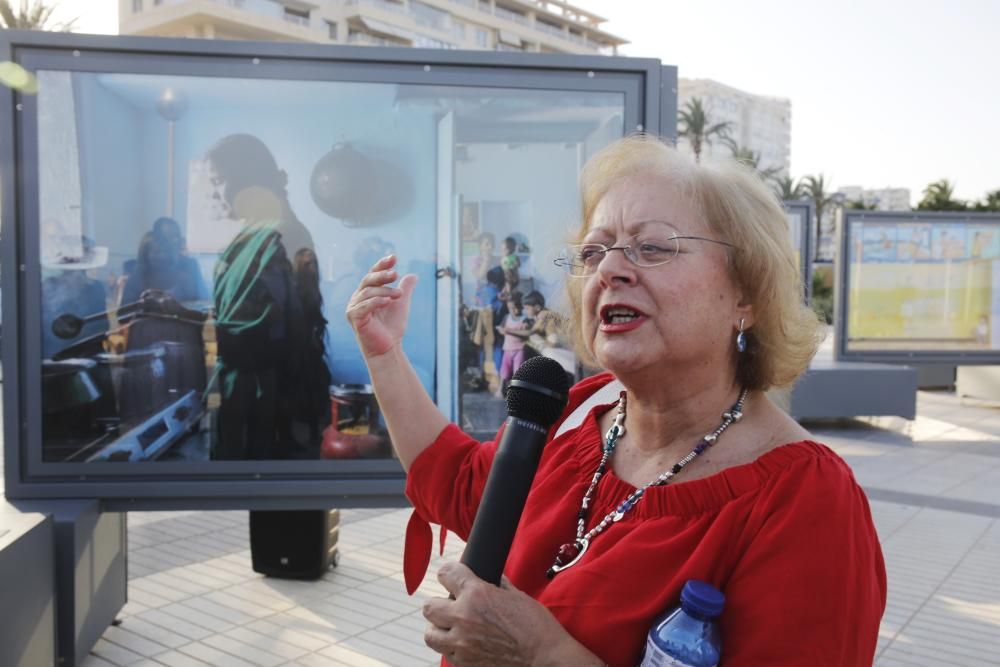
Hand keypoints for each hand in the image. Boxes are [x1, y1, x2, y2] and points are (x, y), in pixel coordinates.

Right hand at [345, 254, 416, 357]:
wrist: (388, 348)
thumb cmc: (392, 327)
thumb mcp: (401, 304)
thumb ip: (405, 289)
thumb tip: (413, 275)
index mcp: (367, 292)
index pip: (373, 274)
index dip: (382, 265)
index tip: (394, 258)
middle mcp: (358, 298)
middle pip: (368, 280)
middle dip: (382, 275)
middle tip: (395, 274)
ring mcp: (353, 308)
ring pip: (367, 292)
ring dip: (384, 291)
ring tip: (399, 295)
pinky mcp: (353, 318)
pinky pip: (363, 306)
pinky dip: (375, 302)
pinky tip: (387, 302)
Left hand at [422, 562, 601, 666]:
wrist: (546, 659)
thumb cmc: (537, 626)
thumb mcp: (516, 595)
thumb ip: (496, 585)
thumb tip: (489, 576)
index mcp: (477, 594)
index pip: (445, 573)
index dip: (449, 573)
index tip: (452, 576)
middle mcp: (463, 617)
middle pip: (429, 606)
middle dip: (439, 603)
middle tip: (452, 605)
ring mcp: (462, 644)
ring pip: (430, 634)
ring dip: (439, 629)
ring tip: (452, 627)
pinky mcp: (465, 665)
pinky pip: (445, 654)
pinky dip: (451, 648)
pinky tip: (465, 644)